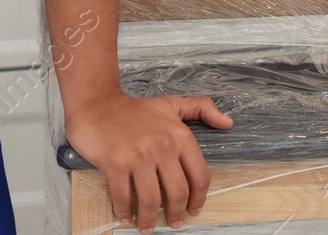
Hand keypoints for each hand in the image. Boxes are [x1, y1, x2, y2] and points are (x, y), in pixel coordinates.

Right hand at [65, 92, 232, 231]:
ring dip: (149, 219)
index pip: (200, 175)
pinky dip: (124, 212)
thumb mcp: (172, 104)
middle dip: (177, 214)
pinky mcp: (115, 164)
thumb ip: (202, 109)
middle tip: (174, 223)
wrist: (98, 104)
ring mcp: (138, 156)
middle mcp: (163, 146)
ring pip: (151, 199)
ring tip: (147, 227)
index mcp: (180, 135)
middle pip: (178, 193)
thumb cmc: (135, 109)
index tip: (194, 210)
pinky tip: (126, 218)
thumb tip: (228, 123)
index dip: (199, 198)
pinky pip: (123, 196)